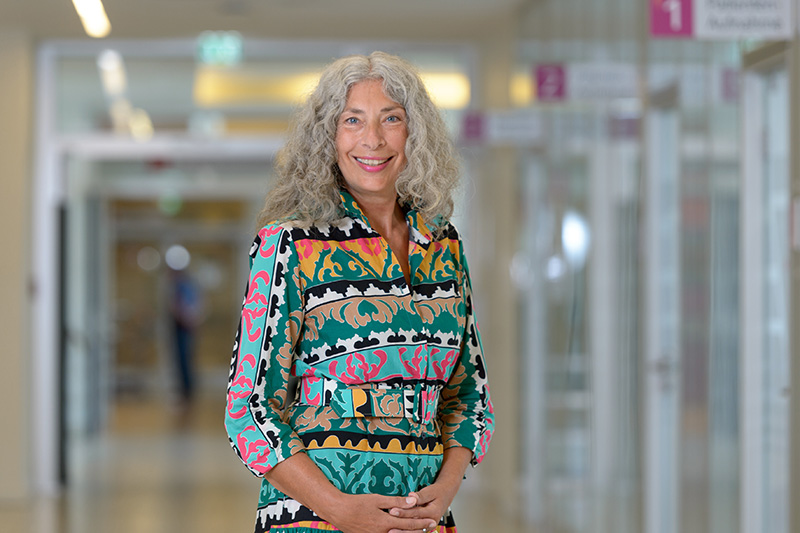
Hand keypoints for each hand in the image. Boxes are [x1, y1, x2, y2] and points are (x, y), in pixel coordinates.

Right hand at [321, 492, 437, 532]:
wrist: (338, 512)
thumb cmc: (357, 504)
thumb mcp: (377, 499)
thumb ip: (396, 501)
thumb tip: (412, 501)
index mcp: (385, 522)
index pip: (408, 524)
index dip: (421, 523)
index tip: (432, 521)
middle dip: (419, 530)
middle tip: (431, 527)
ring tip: (420, 530)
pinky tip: (400, 532)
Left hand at [387, 482, 458, 529]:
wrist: (446, 495)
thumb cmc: (437, 492)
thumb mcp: (430, 491)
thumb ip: (420, 495)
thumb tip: (411, 496)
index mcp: (434, 512)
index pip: (416, 513)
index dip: (404, 512)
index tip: (392, 510)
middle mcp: (432, 521)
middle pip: (414, 525)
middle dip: (400, 525)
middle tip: (388, 524)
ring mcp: (429, 526)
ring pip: (414, 531)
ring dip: (402, 532)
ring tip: (390, 531)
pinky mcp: (425, 527)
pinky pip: (415, 531)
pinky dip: (406, 532)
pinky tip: (396, 531)